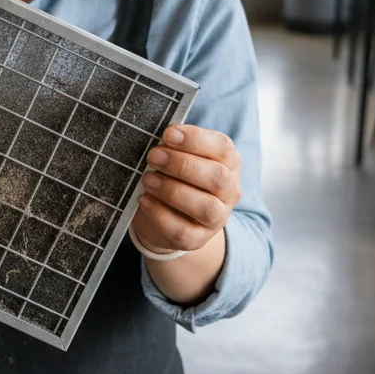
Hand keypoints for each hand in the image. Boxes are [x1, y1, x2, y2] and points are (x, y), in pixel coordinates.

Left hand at [132, 125, 241, 256]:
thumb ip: (173, 145)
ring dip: (173, 191)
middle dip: (182, 165)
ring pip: (206, 207)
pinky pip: (183, 232)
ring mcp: (218, 217)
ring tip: (147, 179)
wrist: (170, 213)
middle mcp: (230, 190)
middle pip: (218, 177)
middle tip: (153, 156)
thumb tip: (161, 139)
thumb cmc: (174, 173)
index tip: (167, 134)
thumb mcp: (177, 154)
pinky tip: (144, 200)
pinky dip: (160, 216)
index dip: (195, 140)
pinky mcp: (199, 239)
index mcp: (228, 162)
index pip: (222, 147)